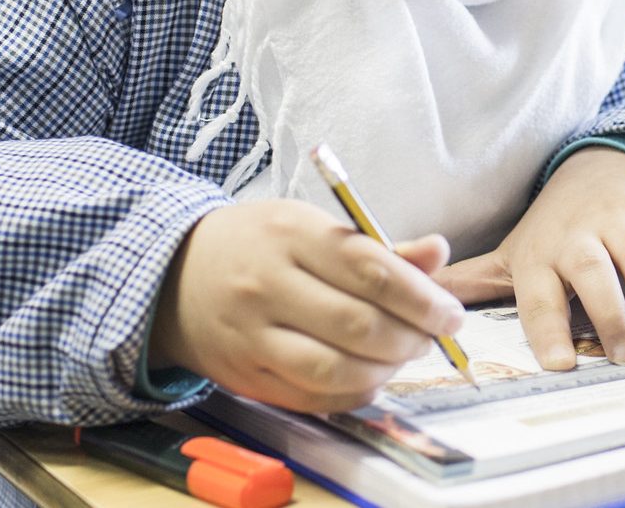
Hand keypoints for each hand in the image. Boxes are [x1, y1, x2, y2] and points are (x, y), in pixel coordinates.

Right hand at [148, 200, 464, 413]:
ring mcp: (251, 335)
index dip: (422, 299)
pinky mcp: (243, 375)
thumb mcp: (312, 227)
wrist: (175, 275)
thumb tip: (437, 254)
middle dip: (410, 338)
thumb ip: (377, 247)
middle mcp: (267, 284)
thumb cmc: (259, 245)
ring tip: (400, 356)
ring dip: (384, 370)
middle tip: (430, 336)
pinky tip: (369, 378)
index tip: (450, 314)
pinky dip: (352, 394)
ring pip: (334, 369)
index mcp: (291, 233)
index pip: (372, 271)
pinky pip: (310, 397)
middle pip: (358, 325)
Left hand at [435, 149, 624, 371]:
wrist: (604, 167)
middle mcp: (580, 235)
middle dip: (610, 316)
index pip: (540, 292)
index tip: (561, 364)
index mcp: (539, 253)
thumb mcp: (511, 253)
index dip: (549, 328)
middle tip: (623, 359)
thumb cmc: (553, 228)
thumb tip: (416, 306)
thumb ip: (470, 284)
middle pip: (594, 272)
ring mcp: (623, 224)